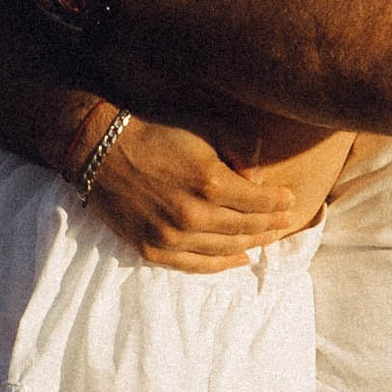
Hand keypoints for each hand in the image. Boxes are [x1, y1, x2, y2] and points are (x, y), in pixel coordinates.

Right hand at [78, 110, 315, 273]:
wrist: (102, 150)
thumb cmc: (155, 133)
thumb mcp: (204, 126)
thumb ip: (239, 148)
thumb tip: (258, 177)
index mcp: (211, 183)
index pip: (258, 201)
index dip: (278, 202)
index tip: (290, 200)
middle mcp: (194, 215)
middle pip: (245, 228)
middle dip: (270, 225)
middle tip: (285, 223)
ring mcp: (172, 237)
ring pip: (225, 250)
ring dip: (251, 245)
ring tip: (266, 240)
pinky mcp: (152, 249)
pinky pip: (195, 265)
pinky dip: (221, 265)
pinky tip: (238, 261)